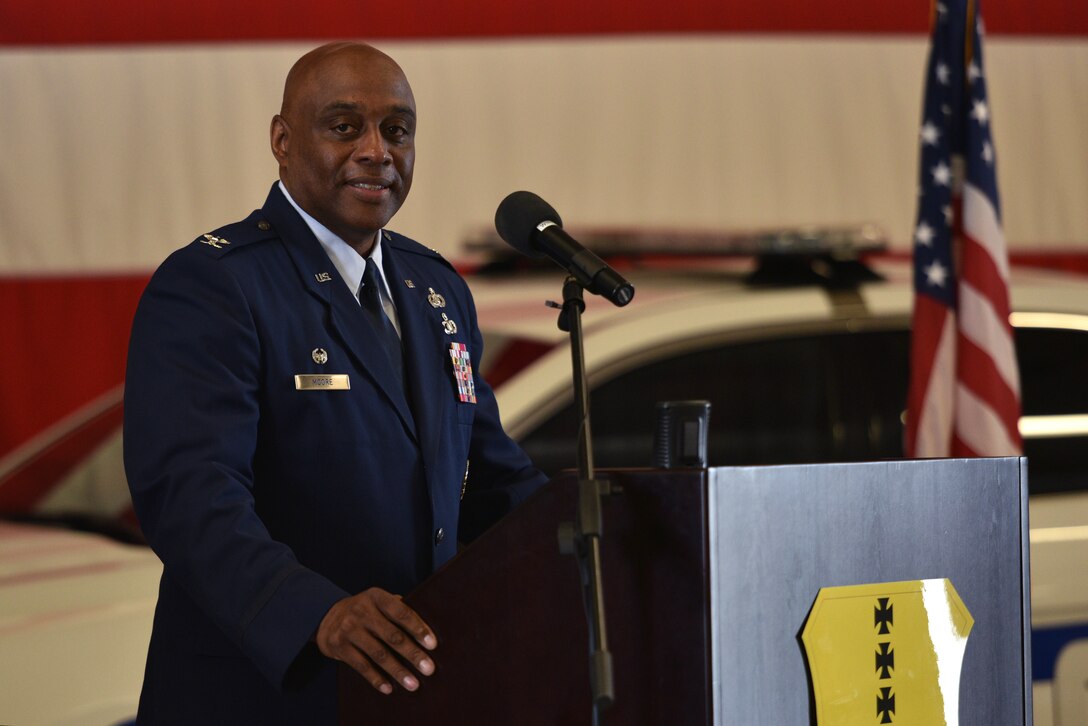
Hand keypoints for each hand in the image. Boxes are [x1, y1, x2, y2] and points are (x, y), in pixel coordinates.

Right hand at [316, 588, 437, 694]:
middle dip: (412, 654)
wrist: (326, 617)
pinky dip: (376, 679)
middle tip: (429, 669)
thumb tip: (426, 629)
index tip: (432, 644)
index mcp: (376, 596)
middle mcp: (361, 611)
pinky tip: (389, 689)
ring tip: (414, 684)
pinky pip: (361, 666)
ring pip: (378, 654)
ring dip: (398, 671)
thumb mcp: (378, 602)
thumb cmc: (364, 611)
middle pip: (392, 636)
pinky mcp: (339, 646)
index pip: (401, 612)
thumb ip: (398, 609)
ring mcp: (349, 629)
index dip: (418, 628)